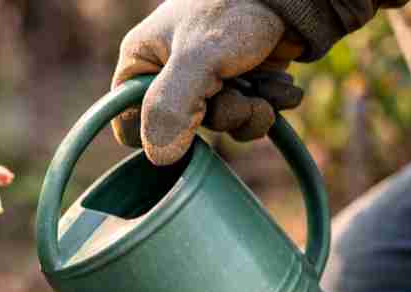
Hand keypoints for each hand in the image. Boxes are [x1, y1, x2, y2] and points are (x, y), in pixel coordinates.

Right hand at [112, 0, 306, 165]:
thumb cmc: (235, 10)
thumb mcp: (197, 58)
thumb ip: (170, 107)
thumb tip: (159, 158)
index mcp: (143, 62)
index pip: (131, 123)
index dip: (159, 132)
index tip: (192, 118)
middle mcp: (169, 73)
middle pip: (184, 128)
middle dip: (220, 117)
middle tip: (240, 99)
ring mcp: (206, 77)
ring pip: (220, 123)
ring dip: (248, 115)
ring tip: (267, 92)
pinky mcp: (241, 78)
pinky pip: (247, 114)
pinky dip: (268, 106)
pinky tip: (280, 86)